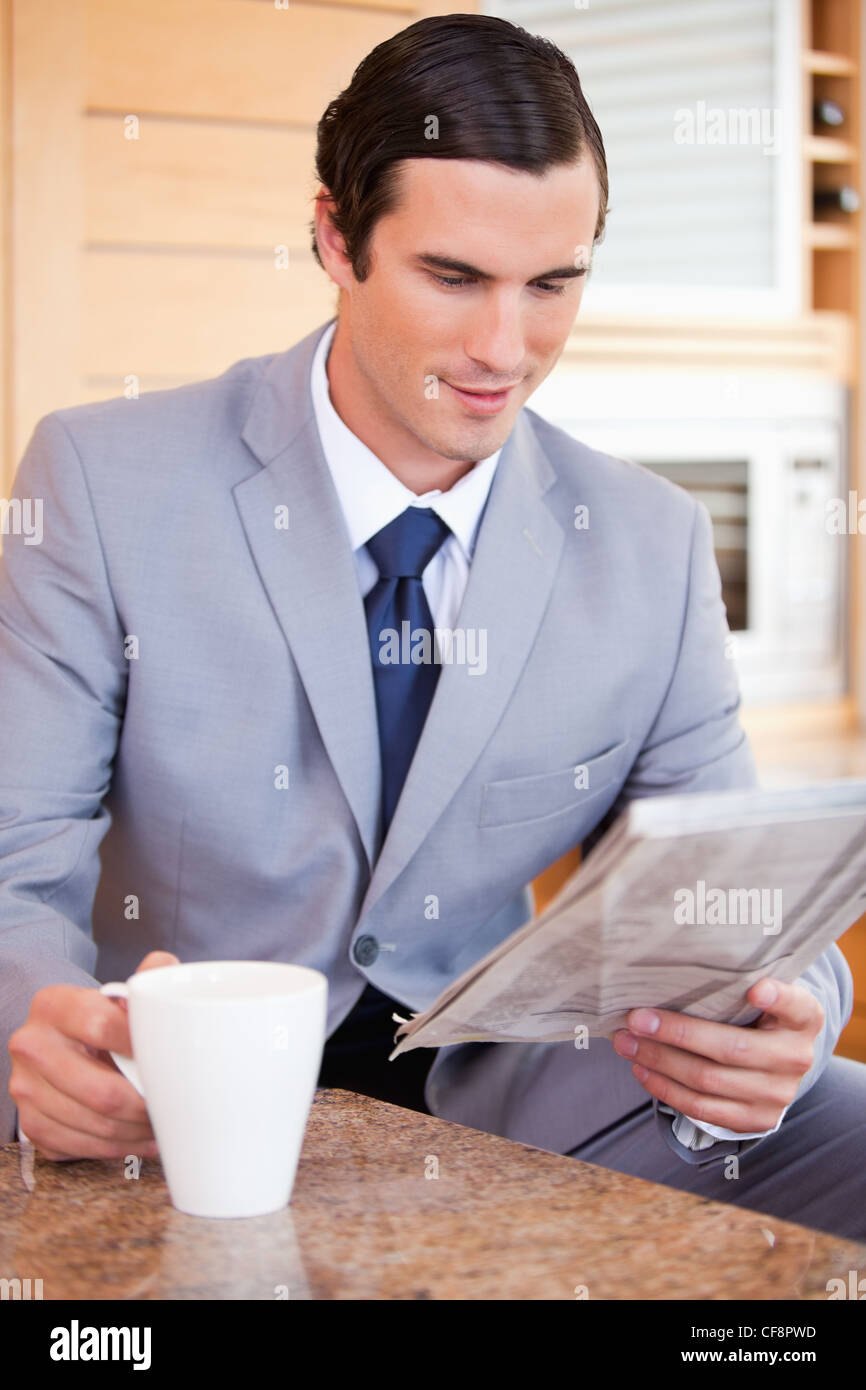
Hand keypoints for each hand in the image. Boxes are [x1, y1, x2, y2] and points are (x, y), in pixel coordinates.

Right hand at [8, 950, 179, 1160]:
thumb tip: (165, 969)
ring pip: (95, 1124)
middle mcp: (30, 1045)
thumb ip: (144, 982)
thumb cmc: (101, 1021)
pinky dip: (118, 1148)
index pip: (101, 1026)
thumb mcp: (118, 996)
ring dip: (136, 1132)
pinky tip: (139, 1138)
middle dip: (145, 1106)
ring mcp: (25, 1087)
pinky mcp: (30, 1122)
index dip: (141, 1047)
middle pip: (101, 1091)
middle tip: (173, 1107)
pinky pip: (81, 1146)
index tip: (169, 1059)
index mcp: (53, 1005)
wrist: (62, 1046)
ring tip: (162, 1124)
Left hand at [612, 977, 823, 1133]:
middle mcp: (796, 1057)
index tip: (754, 989)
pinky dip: (666, 1089)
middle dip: (676, 1033)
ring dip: (659, 1062)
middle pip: (730, 1049)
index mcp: (803, 1018)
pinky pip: (703, 1109)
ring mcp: (778, 1094)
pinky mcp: (757, 1120)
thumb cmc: (757, 1016)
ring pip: (708, 1081)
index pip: (795, 1005)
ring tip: (627, 1043)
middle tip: (635, 1019)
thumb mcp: (759, 995)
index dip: (777, 998)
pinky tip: (642, 1069)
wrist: (779, 1062)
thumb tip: (666, 976)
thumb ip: (732, 986)